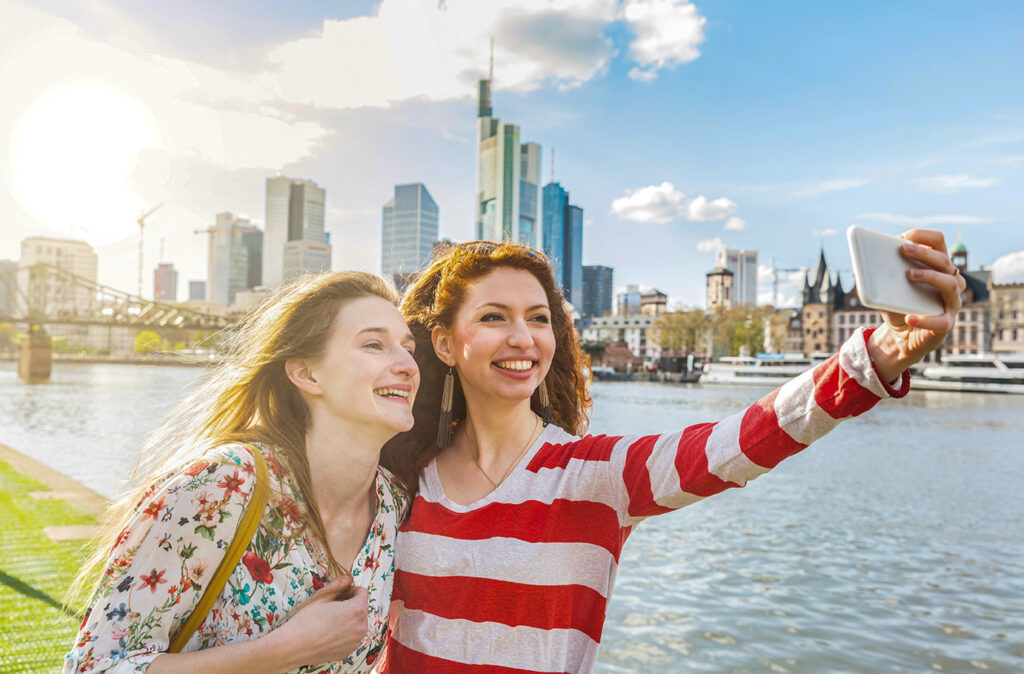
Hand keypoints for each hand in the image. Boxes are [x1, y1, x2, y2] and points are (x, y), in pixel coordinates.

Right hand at [270, 576, 368, 667]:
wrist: (294, 646)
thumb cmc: (307, 620)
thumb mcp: (322, 597)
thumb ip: (338, 584)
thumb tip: (347, 578)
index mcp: (357, 610)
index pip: (363, 592)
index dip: (351, 590)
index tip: (340, 593)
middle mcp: (361, 627)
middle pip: (361, 609)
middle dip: (350, 605)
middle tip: (332, 607)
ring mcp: (355, 642)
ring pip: (357, 624)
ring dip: (349, 620)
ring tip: (329, 621)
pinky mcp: (348, 652)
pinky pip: (351, 638)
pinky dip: (344, 634)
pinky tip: (328, 634)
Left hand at [869, 228, 964, 380]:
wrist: (899, 336)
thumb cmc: (896, 305)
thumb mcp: (884, 287)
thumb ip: (878, 274)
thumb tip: (863, 260)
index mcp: (936, 266)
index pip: (938, 242)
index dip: (923, 236)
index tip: (904, 236)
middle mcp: (950, 281)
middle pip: (944, 261)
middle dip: (923, 252)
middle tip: (902, 250)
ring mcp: (951, 303)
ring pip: (950, 284)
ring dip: (930, 276)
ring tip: (909, 275)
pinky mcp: (946, 324)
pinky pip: (941, 321)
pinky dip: (925, 319)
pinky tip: (909, 318)